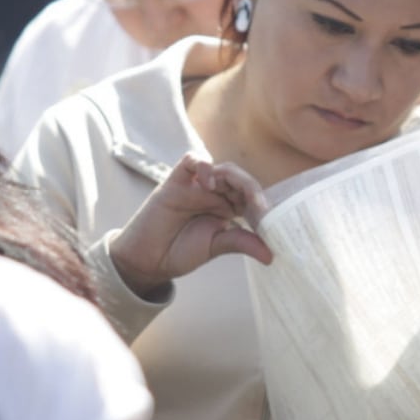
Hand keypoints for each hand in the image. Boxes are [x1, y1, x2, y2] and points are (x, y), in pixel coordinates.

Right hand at [108, 153, 272, 297]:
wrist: (148, 259)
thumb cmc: (180, 251)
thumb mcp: (216, 247)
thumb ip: (241, 243)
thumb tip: (271, 255)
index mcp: (228, 208)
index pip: (251, 196)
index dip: (262, 203)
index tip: (270, 220)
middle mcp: (214, 193)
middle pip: (240, 180)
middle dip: (252, 190)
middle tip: (259, 208)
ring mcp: (196, 185)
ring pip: (221, 168)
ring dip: (234, 178)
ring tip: (236, 198)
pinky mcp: (176, 181)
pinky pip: (191, 160)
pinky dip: (202, 164)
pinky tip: (208, 181)